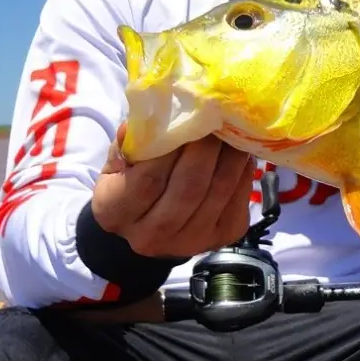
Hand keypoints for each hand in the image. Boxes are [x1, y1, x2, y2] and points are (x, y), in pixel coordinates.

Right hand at [91, 123, 254, 257]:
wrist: (153, 227)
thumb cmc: (132, 184)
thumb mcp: (119, 162)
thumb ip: (130, 143)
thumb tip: (146, 120)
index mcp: (116, 213)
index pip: (148, 178)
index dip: (171, 148)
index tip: (186, 119)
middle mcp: (151, 236)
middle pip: (188, 188)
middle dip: (206, 149)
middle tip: (216, 119)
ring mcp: (190, 242)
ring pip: (218, 192)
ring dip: (231, 157)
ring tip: (233, 130)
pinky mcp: (222, 237)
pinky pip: (238, 200)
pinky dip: (243, 172)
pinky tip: (241, 152)